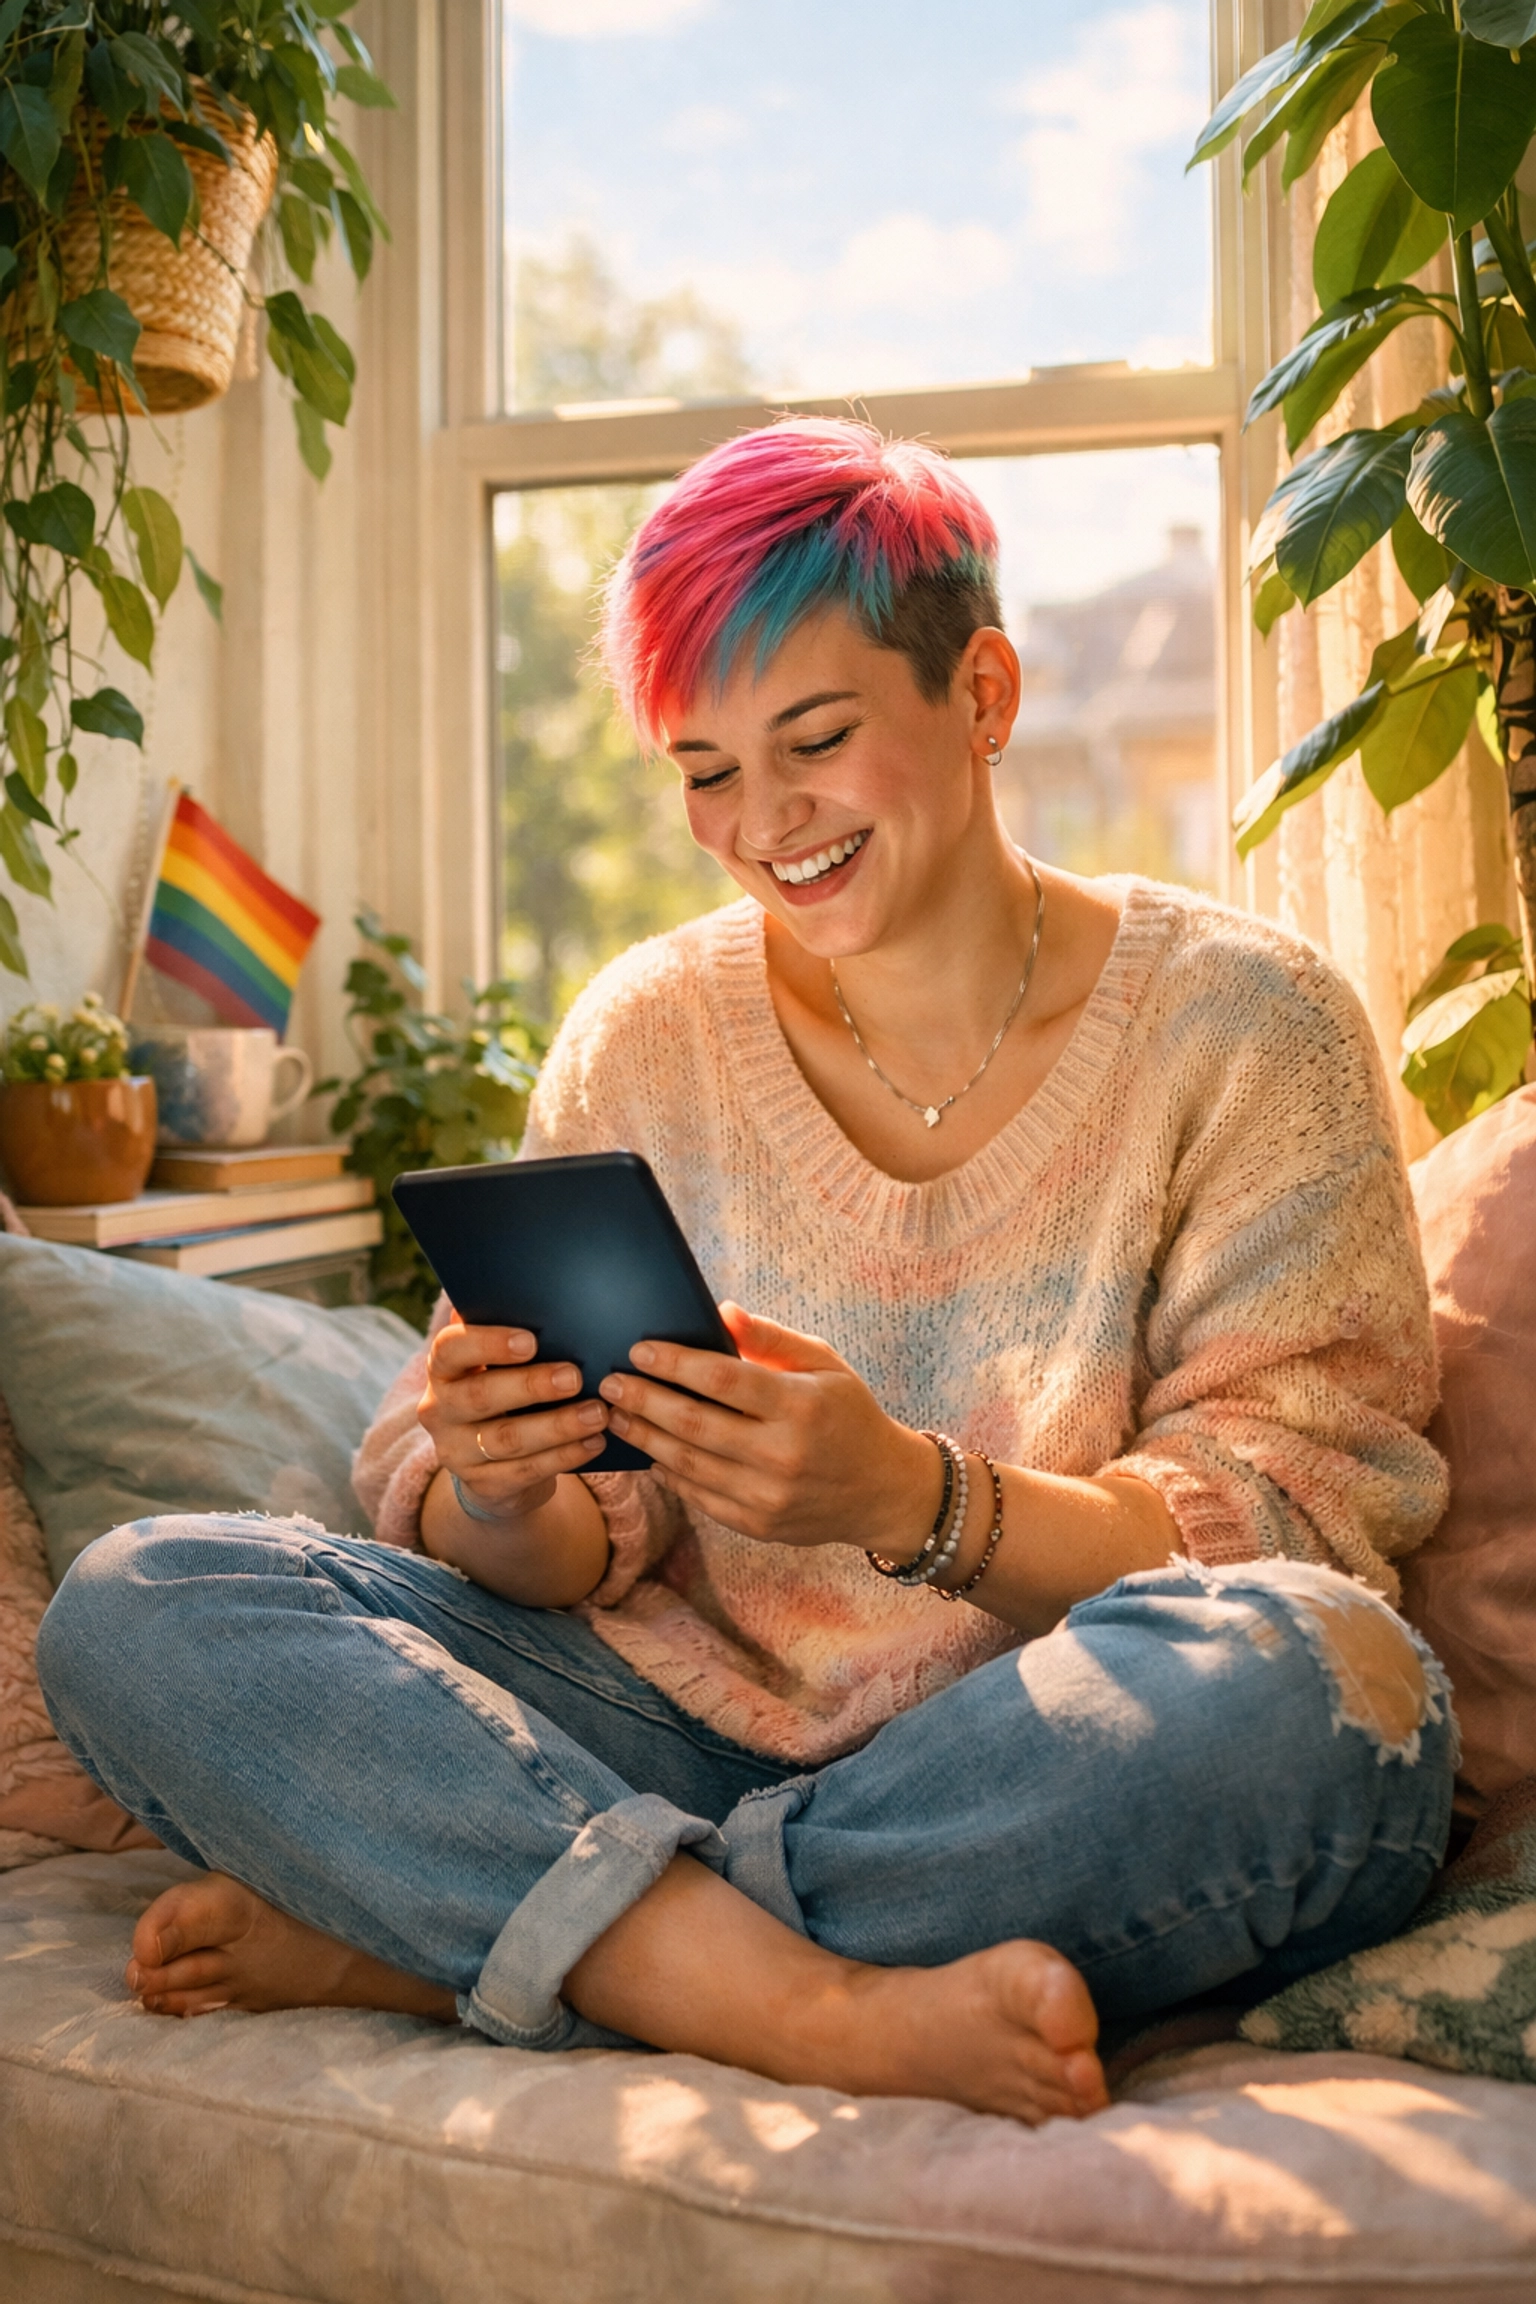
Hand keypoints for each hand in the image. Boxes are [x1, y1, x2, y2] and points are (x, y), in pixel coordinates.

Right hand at [417, 1314, 610, 1525]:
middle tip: (575, 1377)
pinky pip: (527, 1470)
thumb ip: (508, 1336)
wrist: (489, 1464)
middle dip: (531, 1386)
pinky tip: (594, 1442)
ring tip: (598, 1413)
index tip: (530, 1340)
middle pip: (481, 1396)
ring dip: (558, 1425)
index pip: (451, 1350)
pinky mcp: (483, 1485)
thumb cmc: (502, 1392)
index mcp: (442, 1369)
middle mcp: (439, 1410)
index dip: (488, 1344)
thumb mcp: (494, 1366)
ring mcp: (457, 1452)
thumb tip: (545, 1301)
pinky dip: (565, 1456)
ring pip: (508, 1439)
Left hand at [598, 1302, 936, 1551]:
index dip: (674, 1363)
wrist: (882, 1490)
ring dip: (644, 1437)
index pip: (722, 1380)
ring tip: (616, 1414)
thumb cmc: (848, 1415)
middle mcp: (782, 1454)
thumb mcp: (824, 1364)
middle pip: (693, 1424)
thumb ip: (771, 1339)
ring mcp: (767, 1495)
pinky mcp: (757, 1524)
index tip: (638, 1350)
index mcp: (800, 1406)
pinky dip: (667, 1472)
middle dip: (643, 1400)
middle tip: (608, 1383)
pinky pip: (698, 1496)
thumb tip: (722, 1312)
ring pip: (687, 1464)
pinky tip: (649, 1451)